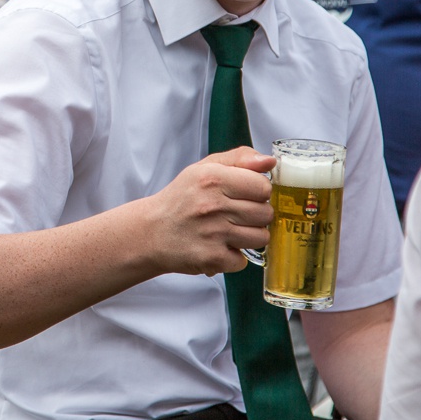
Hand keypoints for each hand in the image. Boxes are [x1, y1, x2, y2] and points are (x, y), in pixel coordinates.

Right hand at [147, 147, 273, 276]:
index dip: (258, 191)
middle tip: (237, 213)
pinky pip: (243, 261)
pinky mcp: (211, 259)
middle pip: (266, 213)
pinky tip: (219, 246)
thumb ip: (240, 158)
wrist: (151, 232)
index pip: (263, 186)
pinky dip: (233, 257)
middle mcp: (212, 205)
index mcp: (213, 178)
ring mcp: (213, 234)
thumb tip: (269, 161)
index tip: (246, 194)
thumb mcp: (205, 168)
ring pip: (261, 238)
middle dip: (257, 214)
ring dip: (249, 236)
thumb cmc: (182, 198)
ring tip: (230, 230)